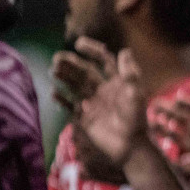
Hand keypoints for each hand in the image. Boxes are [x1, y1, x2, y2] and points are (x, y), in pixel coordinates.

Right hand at [57, 42, 151, 168]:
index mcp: (117, 82)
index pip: (104, 60)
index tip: (79, 43)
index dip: (93, 50)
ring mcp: (92, 103)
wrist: (129, 146)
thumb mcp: (136, 94)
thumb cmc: (136, 120)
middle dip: (71, 63)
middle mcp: (103, 90)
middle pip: (84, 71)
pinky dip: (61, 99)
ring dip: (64, 76)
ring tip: (54, 69)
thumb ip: (130, 74)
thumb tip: (124, 50)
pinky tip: (54, 93)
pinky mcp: (84, 117)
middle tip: (57, 58)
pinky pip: (69, 105)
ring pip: (74, 85)